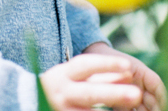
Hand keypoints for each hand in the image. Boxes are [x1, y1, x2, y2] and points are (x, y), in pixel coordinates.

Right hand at [40, 51, 161, 110]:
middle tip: (138, 94)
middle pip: (90, 93)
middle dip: (114, 94)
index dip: (106, 64)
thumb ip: (101, 76)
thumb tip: (129, 74)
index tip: (128, 65)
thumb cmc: (62, 87)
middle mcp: (62, 93)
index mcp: (63, 74)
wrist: (29, 102)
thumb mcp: (75, 77)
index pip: (85, 65)